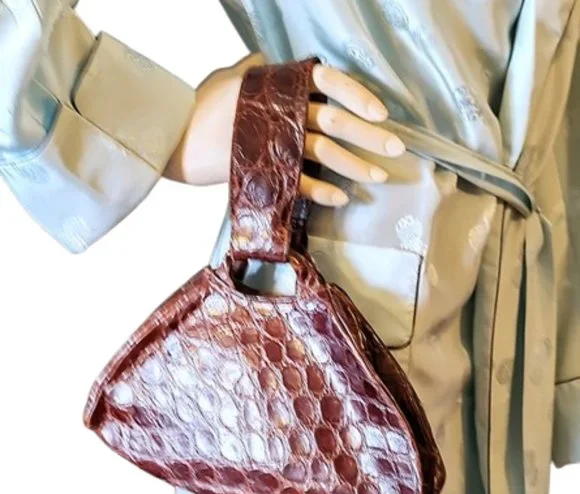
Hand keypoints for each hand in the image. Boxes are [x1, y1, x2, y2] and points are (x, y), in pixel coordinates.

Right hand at [164, 54, 404, 206]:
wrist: (174, 136)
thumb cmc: (203, 103)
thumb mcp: (233, 76)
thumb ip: (258, 68)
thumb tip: (270, 59)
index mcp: (279, 82)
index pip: (328, 82)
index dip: (358, 95)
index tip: (382, 113)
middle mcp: (282, 108)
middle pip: (335, 120)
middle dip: (370, 136)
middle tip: (396, 149)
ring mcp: (274, 140)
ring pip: (323, 151)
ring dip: (354, 165)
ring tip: (377, 177)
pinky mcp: (263, 168)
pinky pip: (299, 181)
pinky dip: (321, 190)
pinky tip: (341, 198)